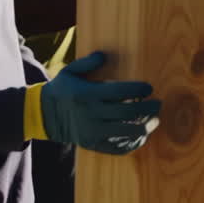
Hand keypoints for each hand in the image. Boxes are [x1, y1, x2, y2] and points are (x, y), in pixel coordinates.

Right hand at [34, 51, 160, 154]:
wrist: (45, 116)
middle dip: (148, 109)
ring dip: (145, 127)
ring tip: (154, 121)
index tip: (149, 88)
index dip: (138, 89)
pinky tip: (142, 136)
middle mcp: (92, 114)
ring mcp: (93, 131)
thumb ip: (88, 63)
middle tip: (158, 104)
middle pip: (128, 113)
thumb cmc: (62, 90)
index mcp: (88, 94)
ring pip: (126, 132)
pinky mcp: (93, 144)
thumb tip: (104, 55)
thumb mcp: (70, 71)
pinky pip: (117, 147)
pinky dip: (133, 143)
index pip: (120, 92)